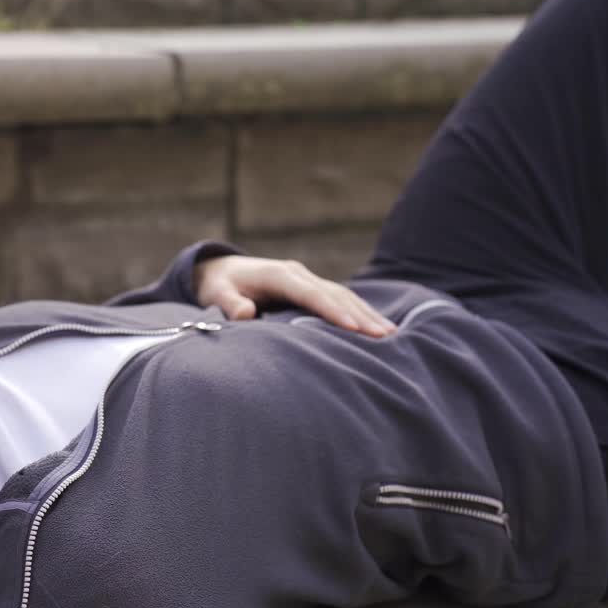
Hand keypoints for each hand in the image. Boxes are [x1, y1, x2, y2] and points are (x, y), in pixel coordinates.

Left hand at [193, 255, 396, 337]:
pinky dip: (359, 312)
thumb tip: (246, 314)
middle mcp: (298, 274)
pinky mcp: (311, 289)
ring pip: (343, 295)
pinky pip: (340, 299)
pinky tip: (378, 328)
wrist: (220, 271)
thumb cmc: (218, 286)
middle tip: (385, 336)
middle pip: (334, 294)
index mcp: (278, 275)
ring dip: (367, 314)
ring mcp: (307, 280)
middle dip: (360, 315)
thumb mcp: (215, 294)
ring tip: (391, 335)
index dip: (332, 310)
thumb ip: (229, 304)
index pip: (310, 293)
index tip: (353, 328)